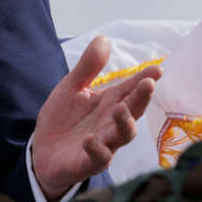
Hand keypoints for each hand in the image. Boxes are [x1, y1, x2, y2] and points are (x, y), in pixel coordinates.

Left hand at [31, 35, 162, 200]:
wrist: (43, 152)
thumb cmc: (63, 119)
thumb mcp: (71, 88)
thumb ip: (88, 67)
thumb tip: (104, 38)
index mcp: (110, 103)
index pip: (131, 89)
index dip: (145, 79)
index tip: (158, 69)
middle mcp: (112, 123)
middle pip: (133, 110)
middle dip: (141, 98)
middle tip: (148, 84)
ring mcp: (104, 144)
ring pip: (122, 135)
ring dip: (124, 122)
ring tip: (120, 108)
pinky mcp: (88, 162)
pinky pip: (98, 158)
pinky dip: (97, 149)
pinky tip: (90, 139)